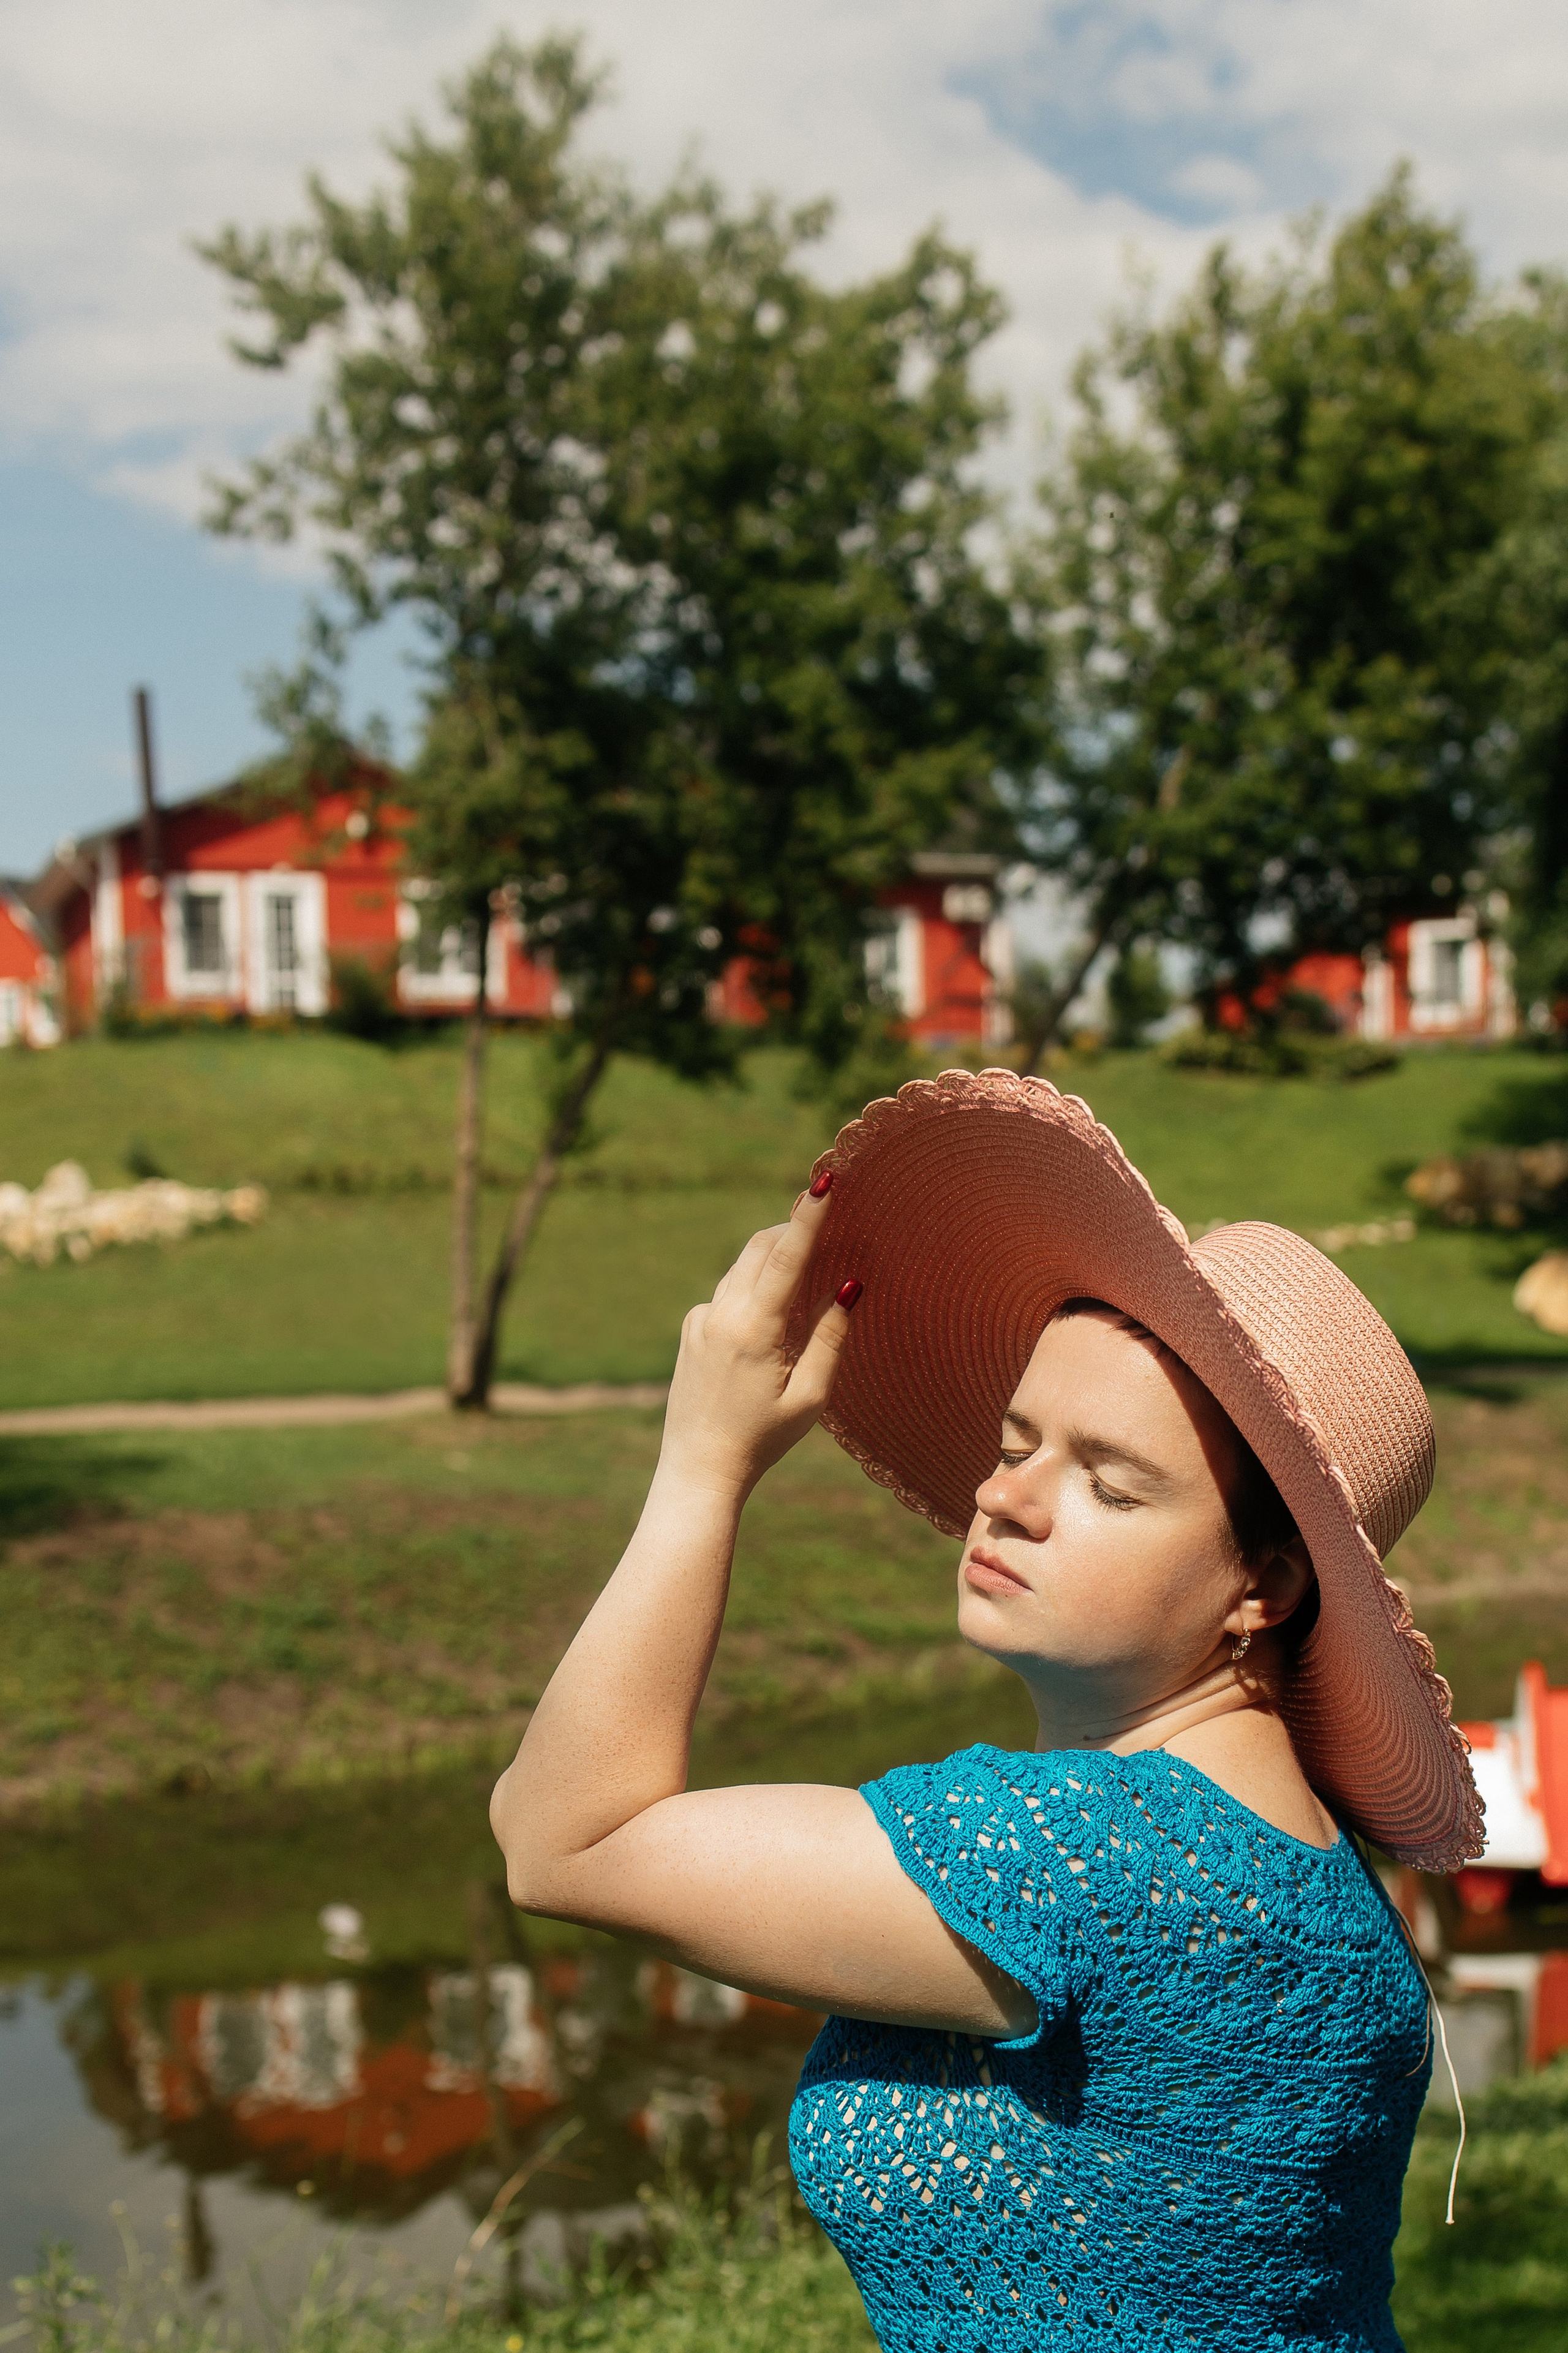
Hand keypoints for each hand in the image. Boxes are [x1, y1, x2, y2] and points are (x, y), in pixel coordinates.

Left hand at [656, 1184, 856, 1501]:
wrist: (698, 1469)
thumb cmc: (763, 1439)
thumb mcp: (811, 1397)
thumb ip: (830, 1338)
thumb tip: (850, 1285)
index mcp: (753, 1330)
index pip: (785, 1256)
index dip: (809, 1216)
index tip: (825, 1179)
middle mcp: (719, 1315)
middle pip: (760, 1248)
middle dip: (793, 1229)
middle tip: (826, 1218)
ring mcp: (699, 1319)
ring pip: (742, 1268)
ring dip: (773, 1259)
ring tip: (806, 1272)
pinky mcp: (690, 1328)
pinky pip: (727, 1293)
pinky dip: (753, 1289)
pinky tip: (769, 1324)